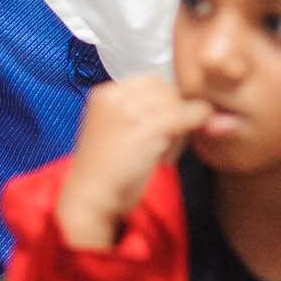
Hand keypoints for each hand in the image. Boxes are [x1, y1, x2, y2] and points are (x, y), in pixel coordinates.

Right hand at [55, 78, 210, 249]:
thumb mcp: (116, 130)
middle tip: (166, 142)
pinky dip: (191, 131)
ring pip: (177, 104)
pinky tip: (171, 156)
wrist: (90, 197)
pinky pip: (185, 117)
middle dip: (175, 113)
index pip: (151, 83)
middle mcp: (115, 94)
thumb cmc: (105, 171)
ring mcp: (130, 110)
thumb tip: (184, 104)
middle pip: (166, 90)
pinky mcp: (146, 127)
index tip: (163, 127)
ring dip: (181, 128)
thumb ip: (140, 113)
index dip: (165, 103)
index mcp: (104, 93)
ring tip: (163, 153)